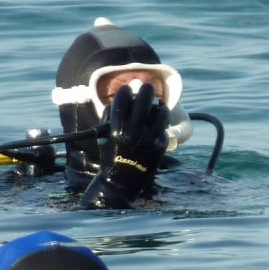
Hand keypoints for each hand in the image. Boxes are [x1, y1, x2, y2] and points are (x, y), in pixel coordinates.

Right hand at [81, 85, 168, 208]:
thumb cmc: (110, 156)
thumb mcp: (105, 136)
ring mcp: (148, 140)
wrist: (120, 183)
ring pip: (159, 113)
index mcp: (116, 130)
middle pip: (144, 103)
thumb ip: (110, 116)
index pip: (122, 102)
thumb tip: (123, 97)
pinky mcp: (159, 147)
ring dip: (159, 106)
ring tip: (158, 104)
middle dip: (146, 91)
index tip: (126, 89)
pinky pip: (163, 128)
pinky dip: (162, 122)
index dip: (125, 92)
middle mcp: (133, 134)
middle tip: (148, 86)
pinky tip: (160, 119)